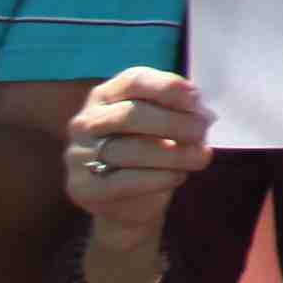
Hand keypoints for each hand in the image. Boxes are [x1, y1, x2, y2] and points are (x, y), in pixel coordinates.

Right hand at [62, 66, 206, 247]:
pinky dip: (158, 178)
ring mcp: (79, 155)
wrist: (128, 202)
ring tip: (200, 157)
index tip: (197, 100)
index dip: (168, 87)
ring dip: (173, 154)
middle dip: (173, 122)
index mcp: (106, 95)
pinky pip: (124, 181)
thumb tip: (202, 113)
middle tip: (201, 131)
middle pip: (130, 115)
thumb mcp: (161, 124)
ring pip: (129, 150)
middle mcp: (86, 121)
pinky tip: (178, 176)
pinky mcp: (83, 188)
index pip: (134, 81)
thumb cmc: (151, 151)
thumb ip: (177, 112)